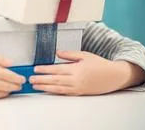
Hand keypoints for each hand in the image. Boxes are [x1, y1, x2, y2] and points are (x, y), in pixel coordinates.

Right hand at [0, 54, 25, 99]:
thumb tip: (11, 63)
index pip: (13, 77)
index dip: (20, 78)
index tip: (23, 78)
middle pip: (11, 87)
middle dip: (17, 85)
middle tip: (19, 83)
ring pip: (4, 93)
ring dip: (9, 90)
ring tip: (9, 86)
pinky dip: (0, 94)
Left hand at [29, 50, 144, 95]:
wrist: (113, 76)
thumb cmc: (99, 64)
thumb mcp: (84, 55)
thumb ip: (69, 54)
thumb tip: (57, 52)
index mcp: (76, 69)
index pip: (57, 69)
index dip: (45, 69)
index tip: (35, 69)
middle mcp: (75, 80)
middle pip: (55, 80)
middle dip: (41, 80)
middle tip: (30, 80)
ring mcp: (77, 88)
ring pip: (58, 88)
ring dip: (45, 87)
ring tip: (35, 86)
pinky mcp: (79, 93)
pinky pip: (64, 93)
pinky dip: (54, 92)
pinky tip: (47, 90)